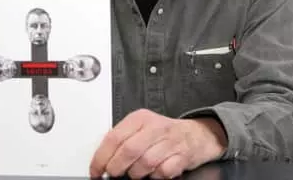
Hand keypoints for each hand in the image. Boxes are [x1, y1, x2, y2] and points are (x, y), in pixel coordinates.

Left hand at [89, 109, 226, 178]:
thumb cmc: (164, 132)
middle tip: (114, 173)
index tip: (96, 170)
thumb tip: (102, 158)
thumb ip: (123, 138)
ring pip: (144, 163)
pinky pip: (162, 172)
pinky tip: (154, 172)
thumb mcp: (142, 127)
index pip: (114, 137)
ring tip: (136, 172)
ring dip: (137, 173)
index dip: (101, 157)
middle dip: (116, 168)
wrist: (196, 135)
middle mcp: (155, 127)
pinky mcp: (181, 156)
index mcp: (140, 118)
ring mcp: (169, 142)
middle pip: (128, 151)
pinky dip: (155, 176)